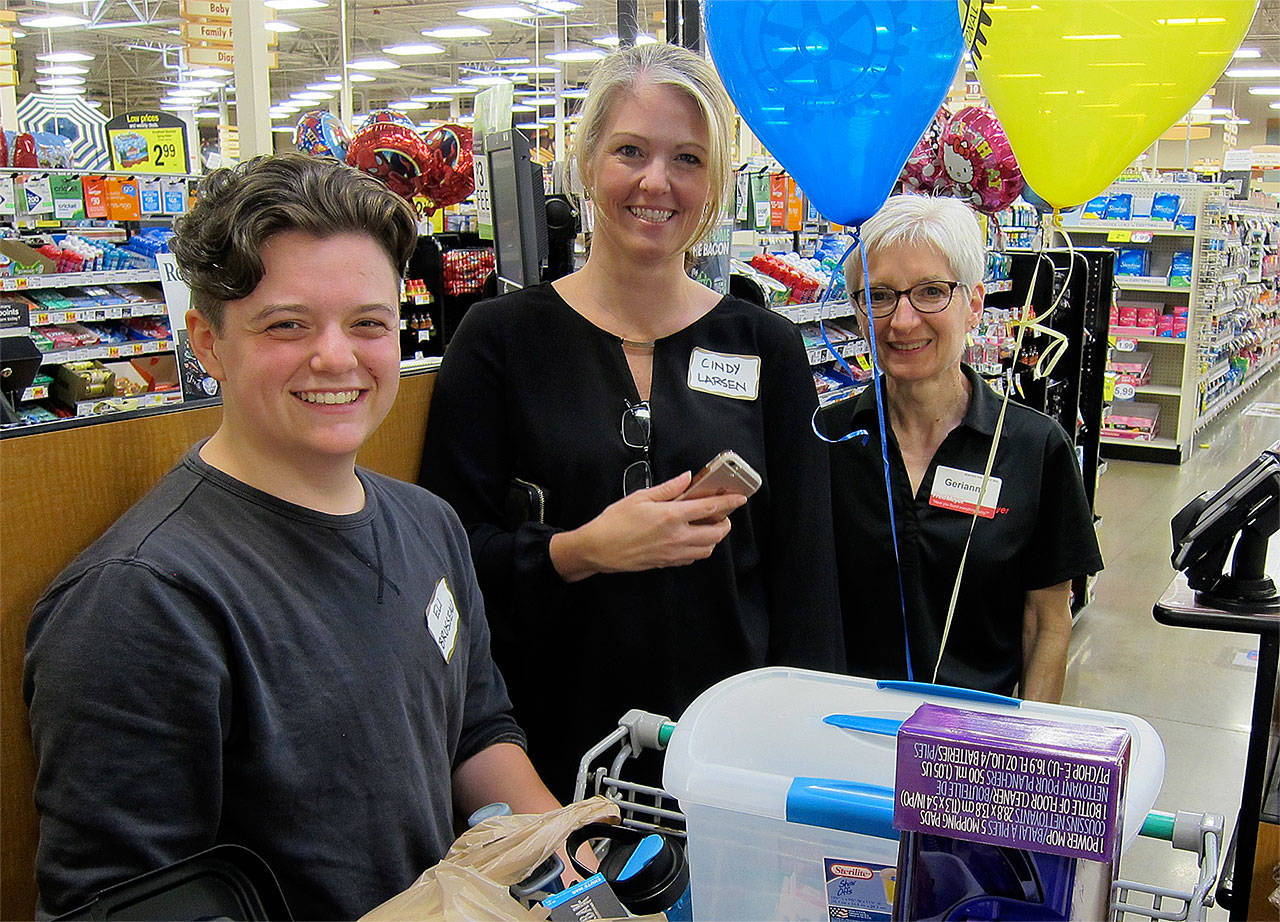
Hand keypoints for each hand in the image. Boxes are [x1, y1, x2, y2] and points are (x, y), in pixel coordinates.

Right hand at [550, 472, 746, 581]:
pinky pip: (693, 558)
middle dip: (725, 522)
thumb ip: (668, 488)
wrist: (599, 549)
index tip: (740, 498)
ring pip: (708, 549)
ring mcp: (673, 553)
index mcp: (671, 516)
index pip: (710, 508)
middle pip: (716, 533)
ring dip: (713, 537)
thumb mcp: (640, 497)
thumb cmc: (615, 522)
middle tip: (721, 513)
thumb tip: (687, 478)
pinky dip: (699, 548)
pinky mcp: (667, 563)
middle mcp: (677, 537)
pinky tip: (690, 538)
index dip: (728, 502)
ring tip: (706, 526)